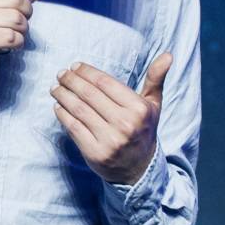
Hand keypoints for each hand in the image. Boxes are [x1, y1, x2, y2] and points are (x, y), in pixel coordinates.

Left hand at [50, 52, 171, 184]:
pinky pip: (74, 128)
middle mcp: (125, 124)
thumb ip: (156, 78)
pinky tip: (58, 106)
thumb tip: (168, 55)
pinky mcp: (95, 153)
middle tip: (61, 73)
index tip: (75, 66)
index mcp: (139, 109)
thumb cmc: (143, 129)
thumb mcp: (153, 104)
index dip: (87, 72)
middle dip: (71, 81)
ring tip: (56, 87)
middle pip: (89, 95)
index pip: (105, 83)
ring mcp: (109, 140)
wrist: (140, 169)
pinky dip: (63, 114)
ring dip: (63, 95)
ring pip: (79, 110)